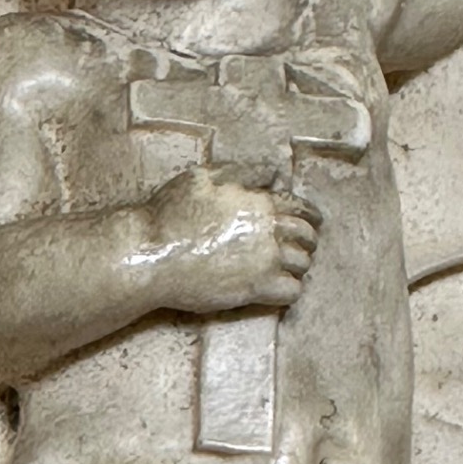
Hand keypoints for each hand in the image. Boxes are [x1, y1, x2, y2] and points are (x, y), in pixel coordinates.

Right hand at [147, 165, 321, 314]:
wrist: (152, 254)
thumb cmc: (171, 213)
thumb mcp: (205, 176)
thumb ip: (244, 172)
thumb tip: (274, 174)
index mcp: (260, 202)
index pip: (300, 207)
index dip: (309, 215)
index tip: (311, 222)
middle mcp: (269, 231)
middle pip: (307, 236)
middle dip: (308, 240)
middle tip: (301, 246)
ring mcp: (265, 261)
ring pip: (303, 263)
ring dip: (299, 264)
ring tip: (288, 267)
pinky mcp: (256, 289)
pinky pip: (292, 291)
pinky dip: (290, 289)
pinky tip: (278, 287)